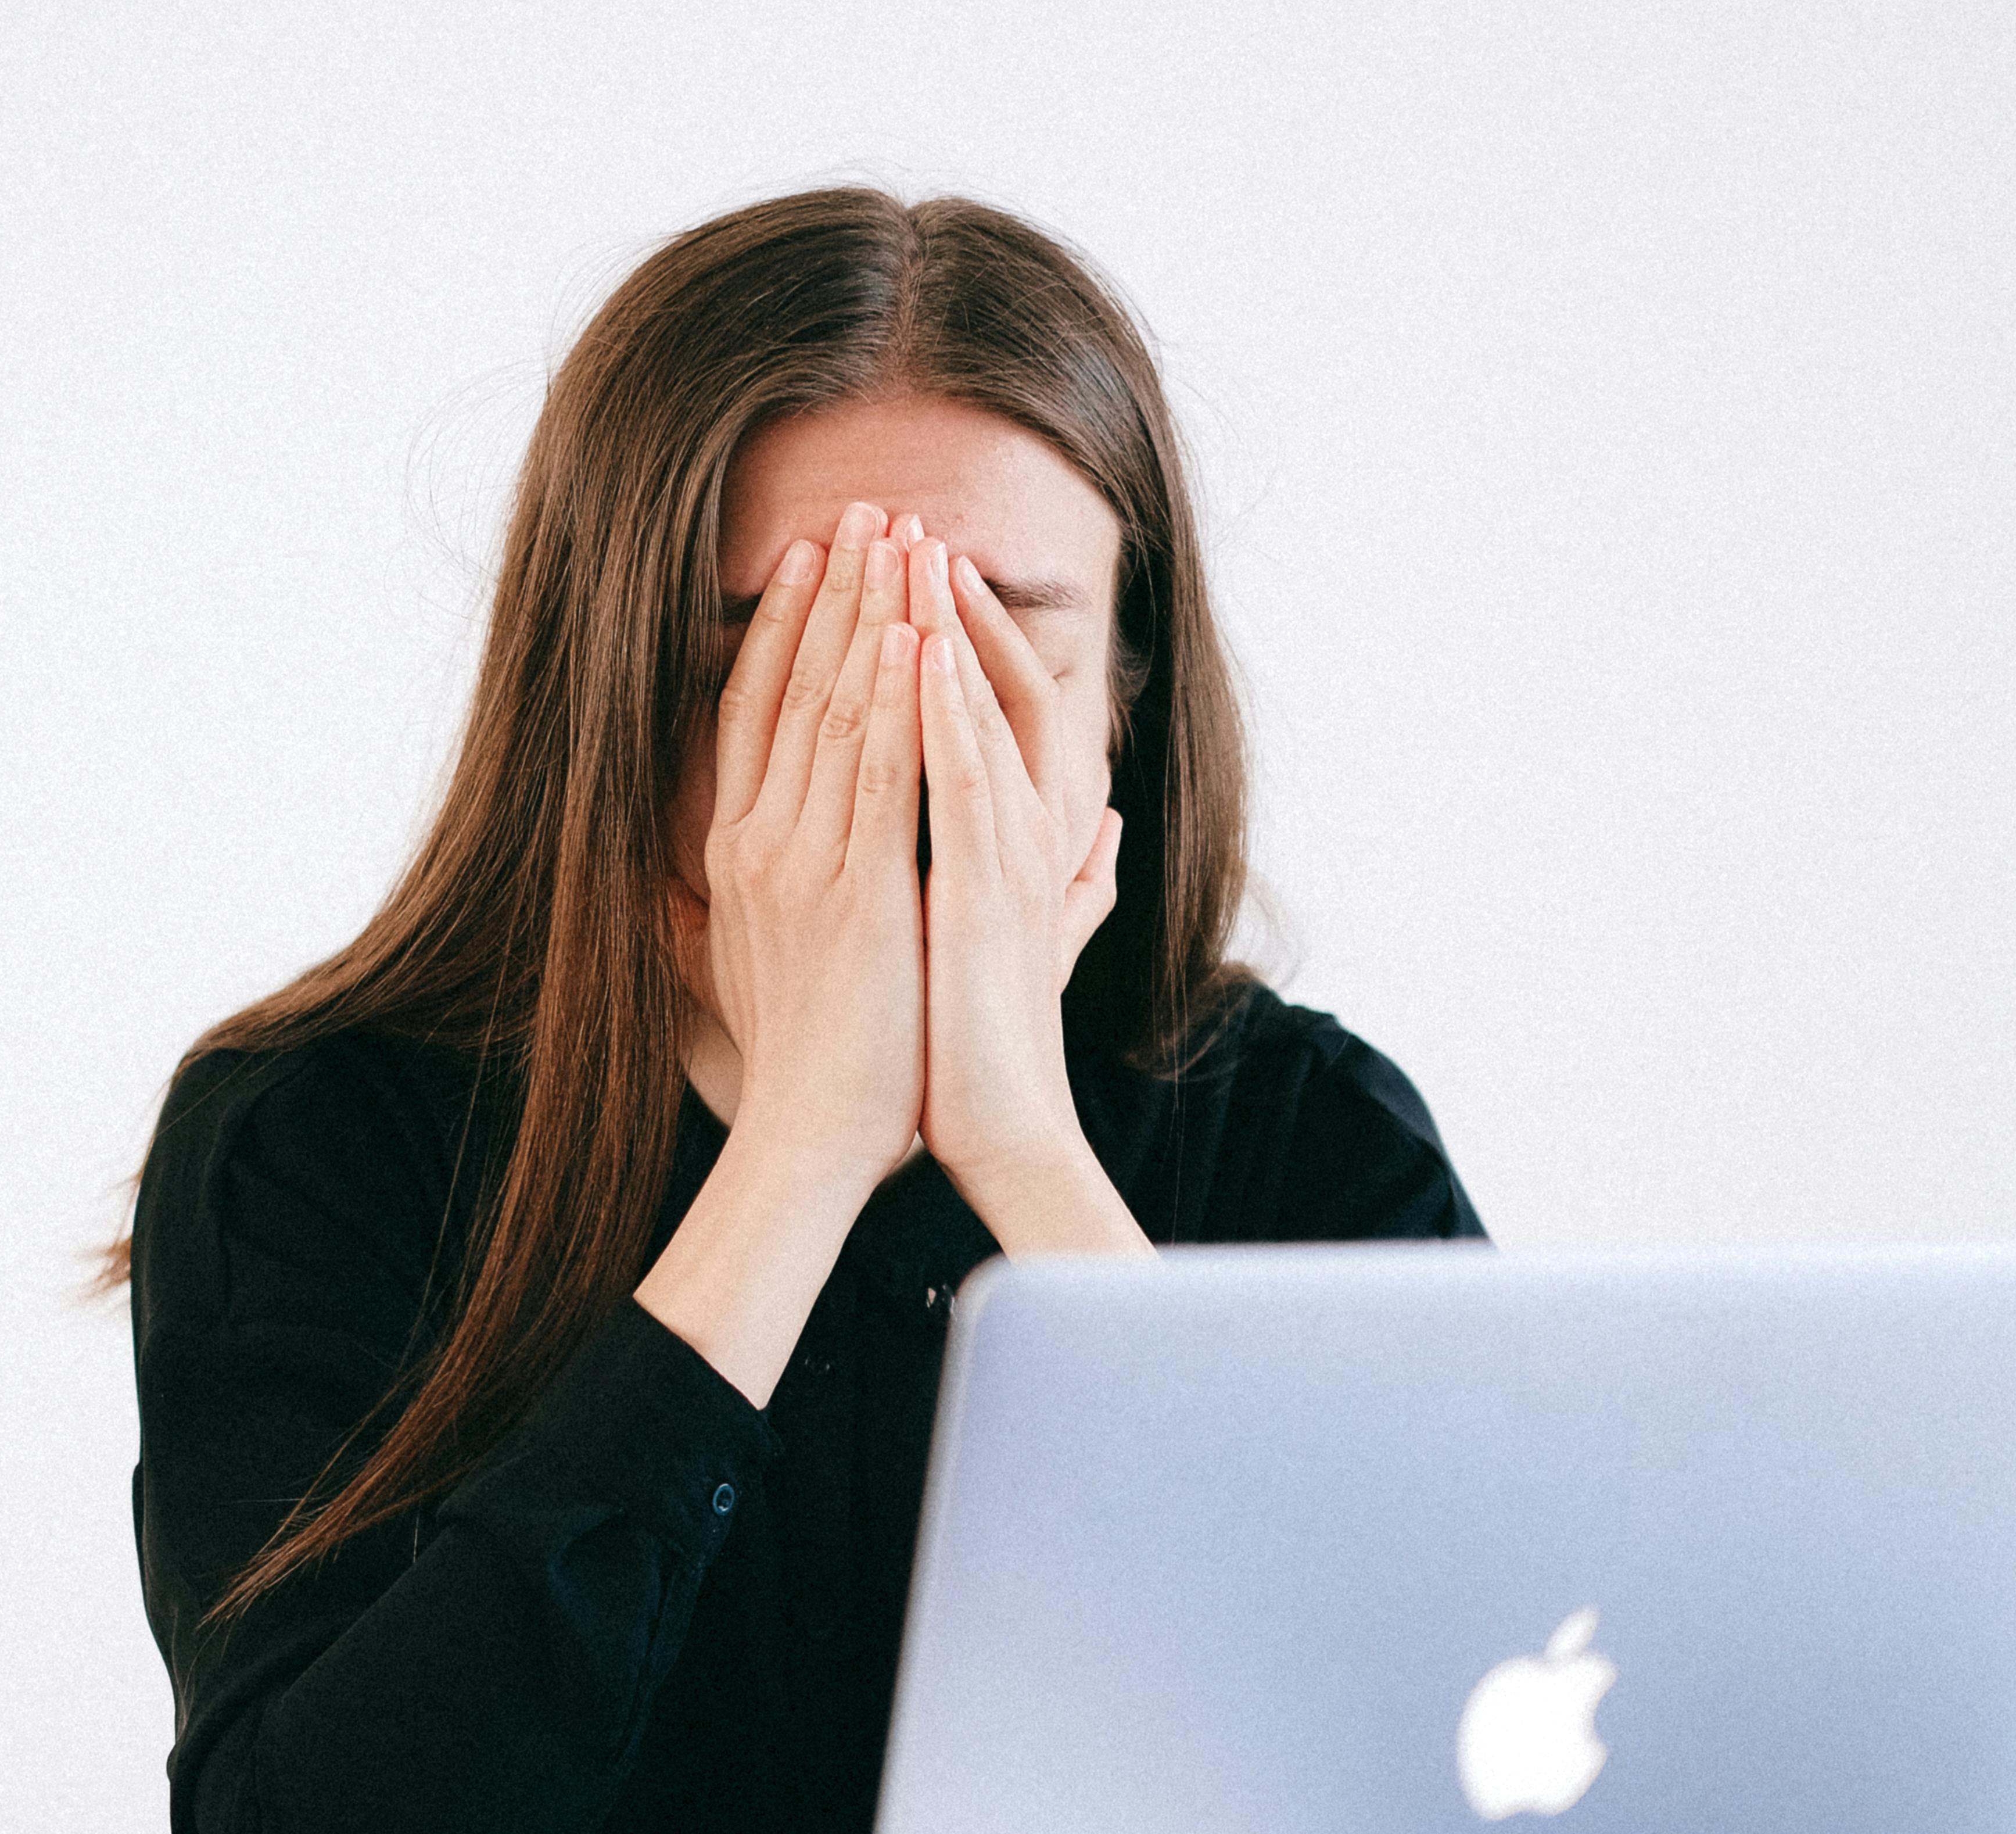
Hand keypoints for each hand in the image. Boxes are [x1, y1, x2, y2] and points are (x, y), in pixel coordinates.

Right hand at [690, 500, 927, 1198]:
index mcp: (737, 852)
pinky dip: (897, 699)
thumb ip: (733, 907)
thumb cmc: (800, 1060)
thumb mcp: (749, 964)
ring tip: (900, 535)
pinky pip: (879, 773)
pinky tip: (916, 633)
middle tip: (868, 508)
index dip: (783, 625)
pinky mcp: (858, 890)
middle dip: (835, 591)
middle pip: (794, 688)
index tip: (813, 556)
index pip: (754, 710)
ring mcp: (804, 862)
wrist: (811, 1135)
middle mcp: (759, 842)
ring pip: (837, 711)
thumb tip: (697, 880)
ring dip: (871, 615)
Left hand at [909, 532, 1145, 1255]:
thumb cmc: (988, 1044)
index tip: (914, 570)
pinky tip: (914, 653)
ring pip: (979, 717)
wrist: (1001, 1131)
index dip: (960, 634)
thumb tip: (1109, 833)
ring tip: (912, 550)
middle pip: (990, 687)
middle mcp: (1025, 835)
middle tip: (906, 520)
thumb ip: (1071, 881)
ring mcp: (1008, 860)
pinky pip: (960, 784)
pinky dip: (941, 714)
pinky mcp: (982, 894)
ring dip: (946, 629)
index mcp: (1023, 839)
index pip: (996, 707)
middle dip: (947, 603)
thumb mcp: (1023, 939)